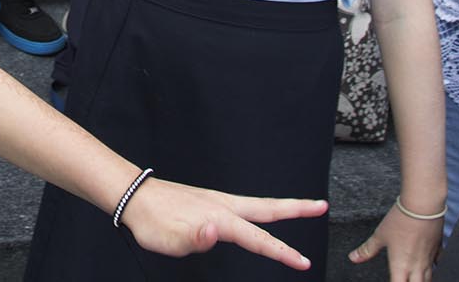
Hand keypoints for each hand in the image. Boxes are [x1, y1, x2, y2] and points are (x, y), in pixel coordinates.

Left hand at [120, 177, 327, 266]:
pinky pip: (245, 205)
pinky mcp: (211, 201)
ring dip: (283, 206)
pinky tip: (260, 214)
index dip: (281, 252)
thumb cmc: (152, 222)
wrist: (136, 197)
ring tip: (305, 206)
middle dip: (297, 209)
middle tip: (322, 206)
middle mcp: (224, 206)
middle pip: (268, 208)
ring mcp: (218, 201)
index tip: (302, 262)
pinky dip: (263, 207)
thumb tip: (214, 232)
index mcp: (220, 219)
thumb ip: (194, 238)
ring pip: (258, 205)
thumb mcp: (168, 239)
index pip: (258, 239)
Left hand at [348, 202, 443, 278]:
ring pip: (429, 279)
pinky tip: (431, 266)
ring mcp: (429, 259)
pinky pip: (438, 265)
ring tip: (415, 279)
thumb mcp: (380, 235)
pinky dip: (434, 268)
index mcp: (401, 266)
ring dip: (421, 281)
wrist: (422, 206)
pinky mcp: (438, 250)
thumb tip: (354, 257)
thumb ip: (368, 249)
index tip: (391, 280)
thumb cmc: (402, 220)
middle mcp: (416, 266)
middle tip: (404, 279)